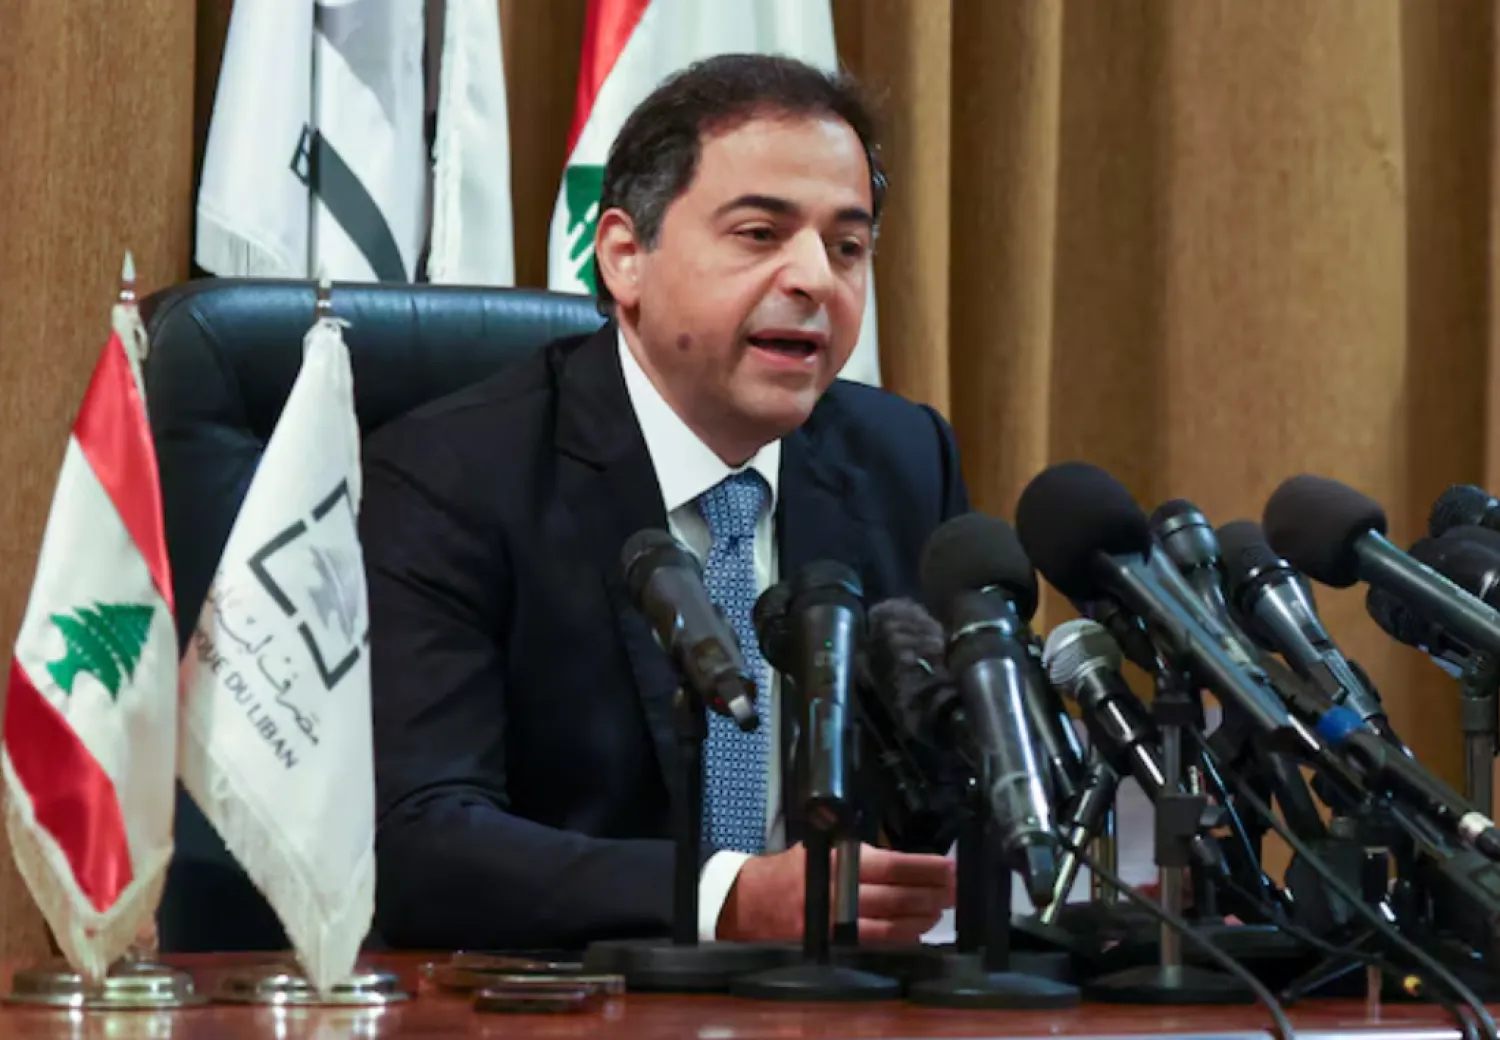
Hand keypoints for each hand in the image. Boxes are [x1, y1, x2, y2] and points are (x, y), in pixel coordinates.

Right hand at [717, 843, 954, 943]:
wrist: (751, 903)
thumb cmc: (791, 870)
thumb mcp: (824, 847)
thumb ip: (860, 852)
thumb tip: (905, 860)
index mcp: (840, 860)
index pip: (894, 865)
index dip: (927, 868)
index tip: (950, 867)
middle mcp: (842, 892)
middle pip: (900, 896)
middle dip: (934, 893)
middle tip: (958, 890)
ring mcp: (839, 923)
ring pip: (893, 924)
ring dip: (923, 917)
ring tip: (942, 910)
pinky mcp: (836, 945)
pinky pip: (877, 943)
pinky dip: (901, 938)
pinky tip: (918, 932)